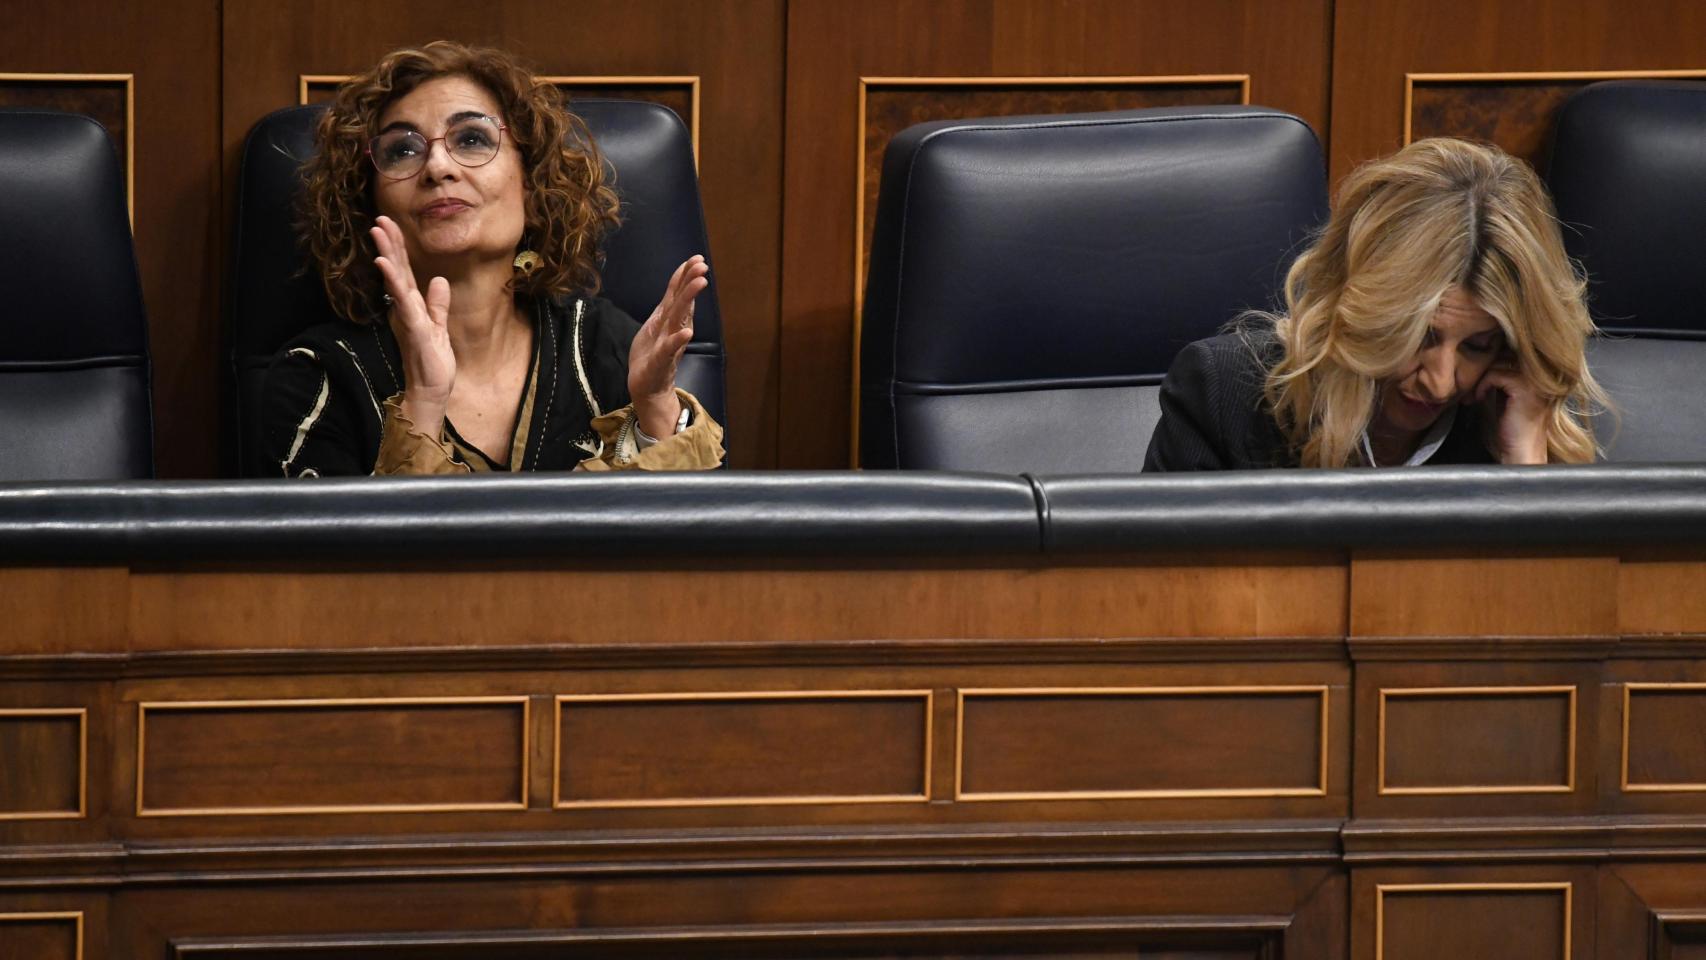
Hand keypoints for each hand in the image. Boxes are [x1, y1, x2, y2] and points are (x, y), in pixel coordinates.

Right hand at [371, 216, 453, 435]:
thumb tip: (437, 280)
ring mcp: (408, 316)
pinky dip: (395, 282)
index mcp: (413, 305)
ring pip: (397, 280)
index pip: (404, 271)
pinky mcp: (414, 327)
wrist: (431, 390)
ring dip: (388, 255)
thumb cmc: (433, 362)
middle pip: (397, 270)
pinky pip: (404, 301)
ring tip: (378, 232)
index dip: (398, 248)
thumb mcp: (439, 327)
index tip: (390, 224)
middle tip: (379, 219)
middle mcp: (406, 308)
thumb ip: (437, 304)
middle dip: (389, 244)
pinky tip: (385, 265)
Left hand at [628, 255, 707, 438]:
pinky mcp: (660, 361)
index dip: (685, 276)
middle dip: (691, 283)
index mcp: (668, 320)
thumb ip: (668, 307)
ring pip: (679, 319)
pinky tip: (687, 332)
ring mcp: (668, 344)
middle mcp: (672, 329)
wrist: (647, 387)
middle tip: (703, 266)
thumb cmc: (651, 355)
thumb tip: (678, 287)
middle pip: (682, 302)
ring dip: (689, 300)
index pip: (677, 294)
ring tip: (699, 283)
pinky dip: (677, 341)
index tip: (697, 259)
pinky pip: (669, 349)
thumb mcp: (657, 325)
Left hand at [1473, 354, 1548, 463]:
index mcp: (1539, 375)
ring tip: (1472, 396)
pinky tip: (1478, 400)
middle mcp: (1541, 374)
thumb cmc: (1510, 428)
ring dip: (1478, 379)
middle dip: (1482, 370)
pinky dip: (1481, 386)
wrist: (1520, 451)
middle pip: (1504, 354)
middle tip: (1469, 390)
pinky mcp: (1523, 387)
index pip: (1511, 352)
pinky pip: (1494, 375)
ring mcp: (1534, 380)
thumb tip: (1481, 358)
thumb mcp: (1503, 396)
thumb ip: (1499, 377)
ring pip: (1497, 362)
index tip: (1475, 384)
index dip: (1489, 364)